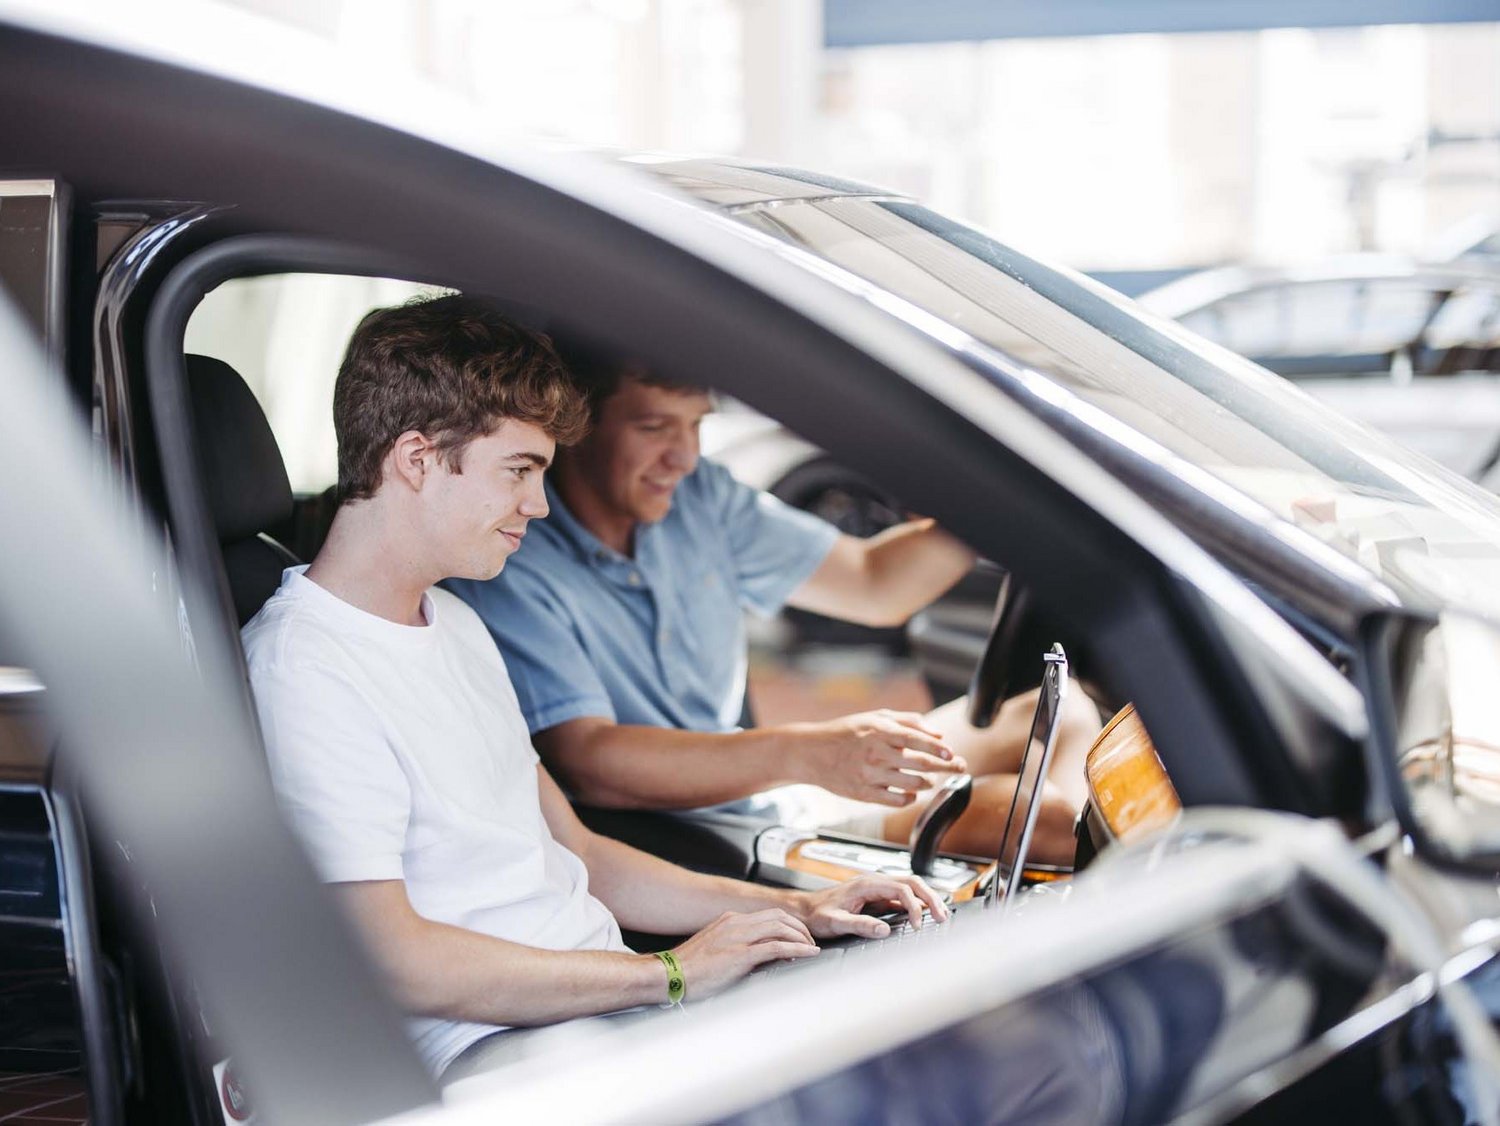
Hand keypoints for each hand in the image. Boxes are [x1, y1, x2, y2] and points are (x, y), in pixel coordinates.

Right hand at [668, 909, 817, 999]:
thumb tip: (760, 958)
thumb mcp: (715, 951)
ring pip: (780, 927)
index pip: (767, 915)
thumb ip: (737, 948)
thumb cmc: (688, 969)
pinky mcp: (740, 955)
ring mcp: (738, 937)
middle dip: (799, 928)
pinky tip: (806, 954)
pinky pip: (776, 947)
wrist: (669, 975)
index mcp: (729, 921)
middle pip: (778, 916)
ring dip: (800, 937)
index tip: (798, 936)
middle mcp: (735, 923)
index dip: (787, 924)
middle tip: (809, 941)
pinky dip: (796, 949)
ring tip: (811, 948)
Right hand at [791, 709, 965, 805]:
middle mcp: (876, 754)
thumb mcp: (874, 717)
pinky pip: (897, 800)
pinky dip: (910, 798)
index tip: (952, 753)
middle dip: (945, 767)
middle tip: (959, 767)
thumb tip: (938, 733)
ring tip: (930, 780)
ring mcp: (870, 775)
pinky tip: (911, 792)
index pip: (916, 740)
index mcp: (879, 732)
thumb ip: (908, 722)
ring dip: (928, 783)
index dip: (938, 749)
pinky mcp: (864, 794)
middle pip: (921, 764)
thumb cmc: (845, 732)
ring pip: (913, 785)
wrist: (811, 753)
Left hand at [798, 874, 949, 938]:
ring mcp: (876, 888)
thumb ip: (859, 925)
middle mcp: (874, 882)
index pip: (901, 889)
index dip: (914, 906)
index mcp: (866, 885)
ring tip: (940, 915)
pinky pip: (903, 895)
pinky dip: (917, 903)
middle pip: (912, 882)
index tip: (917, 926)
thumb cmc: (816, 915)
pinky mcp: (877, 897)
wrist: (804, 910)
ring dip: (926, 898)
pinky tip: (923, 915)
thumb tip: (884, 929)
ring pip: (910, 886)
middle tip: (942, 916)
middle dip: (930, 897)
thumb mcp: (835, 922)